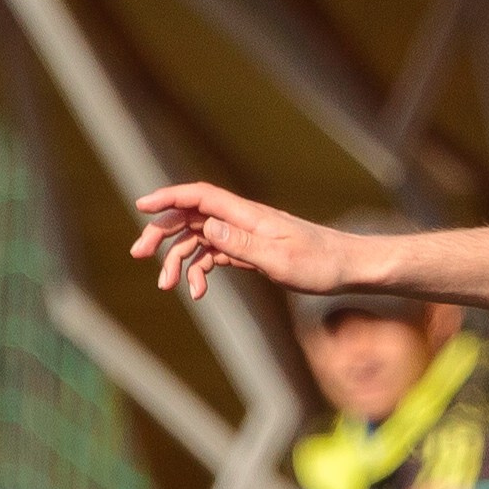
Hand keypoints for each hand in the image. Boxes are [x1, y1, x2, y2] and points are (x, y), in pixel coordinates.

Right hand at [132, 181, 361, 304]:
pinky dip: (201, 270)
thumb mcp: (280, 259)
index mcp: (247, 215)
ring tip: (167, 286)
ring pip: (199, 239)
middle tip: (138, 254)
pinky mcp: (251, 252)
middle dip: (162, 233)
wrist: (349, 269)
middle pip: (191, 216)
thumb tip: (207, 228)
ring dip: (179, 259)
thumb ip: (242, 245)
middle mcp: (242, 221)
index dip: (168, 198)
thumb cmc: (321, 264)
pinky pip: (215, 255)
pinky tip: (197, 292)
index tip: (141, 207)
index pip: (199, 196)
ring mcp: (245, 236)